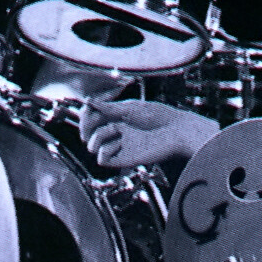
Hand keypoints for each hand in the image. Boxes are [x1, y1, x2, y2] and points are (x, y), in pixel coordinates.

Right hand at [80, 97, 218, 168]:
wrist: (177, 133)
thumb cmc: (160, 117)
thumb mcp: (132, 108)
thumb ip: (109, 108)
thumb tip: (88, 102)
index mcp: (119, 116)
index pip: (93, 116)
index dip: (85, 114)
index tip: (87, 110)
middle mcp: (118, 131)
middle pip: (90, 131)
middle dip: (85, 127)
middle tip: (88, 127)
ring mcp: (120, 145)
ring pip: (93, 145)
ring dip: (96, 138)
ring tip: (114, 131)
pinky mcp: (124, 159)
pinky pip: (103, 159)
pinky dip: (105, 151)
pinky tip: (118, 144)